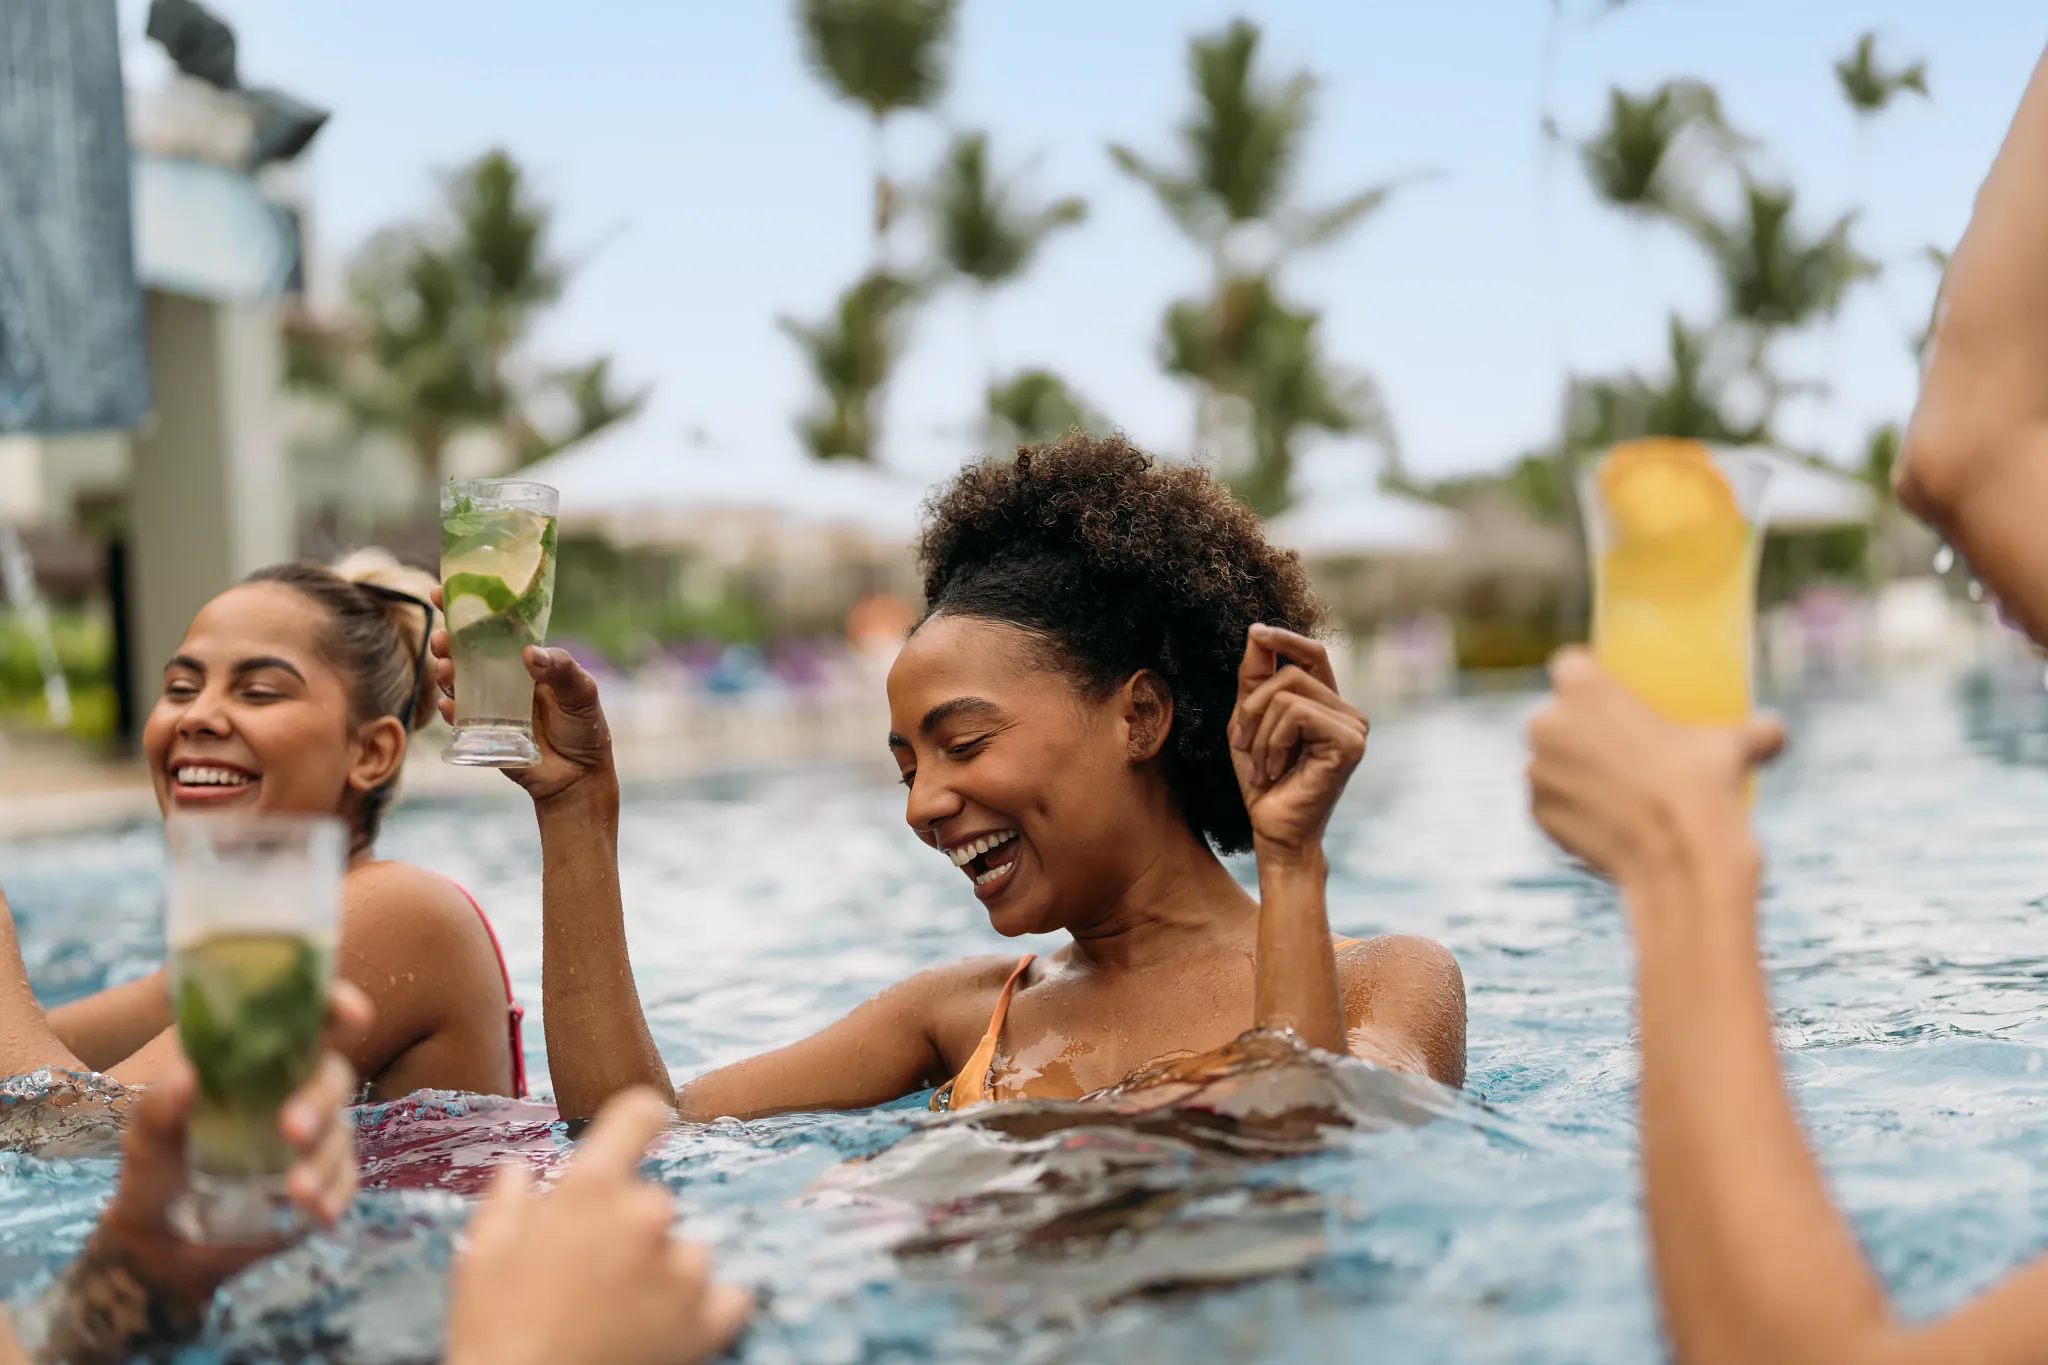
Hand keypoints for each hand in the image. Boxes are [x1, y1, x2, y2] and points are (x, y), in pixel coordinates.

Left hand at [95, 980, 370, 1307]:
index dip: (336, 1005)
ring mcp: (312, 1139)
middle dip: (320, 1100)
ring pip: (341, 1132)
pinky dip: (335, 1194)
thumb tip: (188, 1073)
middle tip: (290, 1129)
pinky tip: (315, 1211)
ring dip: (324, 1158)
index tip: (350, 1013)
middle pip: (333, 1076)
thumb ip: (160, 1106)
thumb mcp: (145, 1137)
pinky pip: (345, 1180)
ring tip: (294, 1190)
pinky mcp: (321, 1181)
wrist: (160, 1243)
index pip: (306, 1020)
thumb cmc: (155, 1170)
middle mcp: (293, 1092)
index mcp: (257, 1063)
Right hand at [430, 588, 615, 806]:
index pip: (493, 627)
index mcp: (525, 660)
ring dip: (446, 672)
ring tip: (446, 670)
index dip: (467, 609)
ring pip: (457, 681)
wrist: (579, 776)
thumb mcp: (582, 691)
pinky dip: (451, 710)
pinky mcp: (482, 731)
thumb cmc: (584, 727)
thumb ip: (561, 669)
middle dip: (448, 641)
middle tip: (442, 640)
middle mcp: (503, 677)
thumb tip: (529, 653)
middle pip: (466, 651)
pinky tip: (450, 705)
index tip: (441, 592)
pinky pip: (459, 718)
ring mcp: (489, 703)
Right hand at [445, 1088, 749, 1364]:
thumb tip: (519, 1173)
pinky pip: (728, 1297)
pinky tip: (668, 1326)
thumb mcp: (481, 1256)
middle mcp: (645, 1216)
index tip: (651, 1119)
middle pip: (653, 1202)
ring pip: (688, 1251)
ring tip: (622, 1312)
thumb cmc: (496, 1332)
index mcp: (590, 1189)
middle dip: (628, 1230)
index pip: (638, 1113)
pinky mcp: (706, 1320)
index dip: (643, 1115)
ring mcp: (681, 1269)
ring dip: (665, 1273)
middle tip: (593, 1274)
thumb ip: (507, 1203)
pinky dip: (706, 1310)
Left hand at [1228, 624, 1368, 859]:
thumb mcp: (1249, 722)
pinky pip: (1295, 714)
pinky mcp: (1350, 741)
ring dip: (1259, 731)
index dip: (1285, 638)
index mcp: (1328, 705)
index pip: (1312, 654)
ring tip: (1263, 765)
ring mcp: (1354, 726)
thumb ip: (1254, 678)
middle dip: (1253, 707)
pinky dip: (1273, 742)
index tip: (1256, 632)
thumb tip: (1257, 631)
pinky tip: (1276, 771)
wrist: (1273, 830)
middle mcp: (1348, 712)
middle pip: (1289, 673)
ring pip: (1288, 693)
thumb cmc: (1263, 782)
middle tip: (1244, 746)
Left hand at [1526, 647, 1783, 881]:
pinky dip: (1569, 807)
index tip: (1611, 694)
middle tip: (1618, 745)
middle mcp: (1546, 724)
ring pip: (1550, 760)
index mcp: (1582, 689)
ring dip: (1571, 769)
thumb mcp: (1731, 748)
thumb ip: (1753, 731)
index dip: (1588, 676)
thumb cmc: (1702, 790)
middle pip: (1557, 715)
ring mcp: (1536, 771)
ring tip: (1614, 786)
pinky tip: (1602, 817)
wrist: (1677, 861)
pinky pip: (1549, 802)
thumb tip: (1776, 732)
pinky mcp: (1535, 813)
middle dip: (1579, 728)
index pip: (1571, 664)